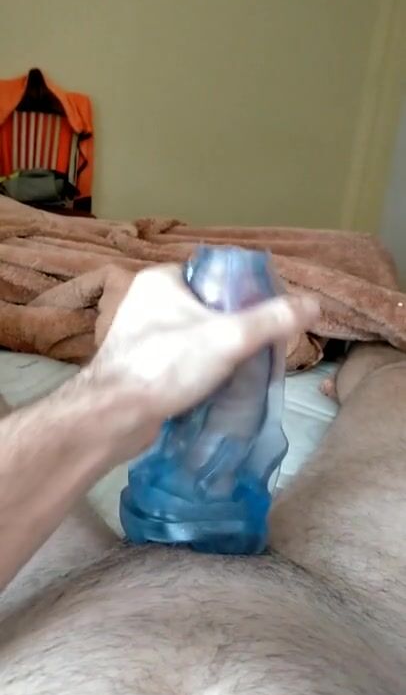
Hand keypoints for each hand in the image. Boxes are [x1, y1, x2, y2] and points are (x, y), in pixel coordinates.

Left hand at [92, 264, 318, 425]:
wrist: (114, 418)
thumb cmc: (167, 366)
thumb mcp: (228, 338)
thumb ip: (271, 320)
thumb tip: (313, 304)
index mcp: (162, 280)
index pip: (215, 277)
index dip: (244, 294)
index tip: (266, 317)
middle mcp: (147, 302)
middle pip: (208, 308)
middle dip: (234, 329)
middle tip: (259, 348)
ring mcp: (141, 335)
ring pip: (195, 337)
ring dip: (218, 352)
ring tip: (243, 369)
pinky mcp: (141, 365)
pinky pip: (181, 360)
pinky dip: (200, 370)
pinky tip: (218, 386)